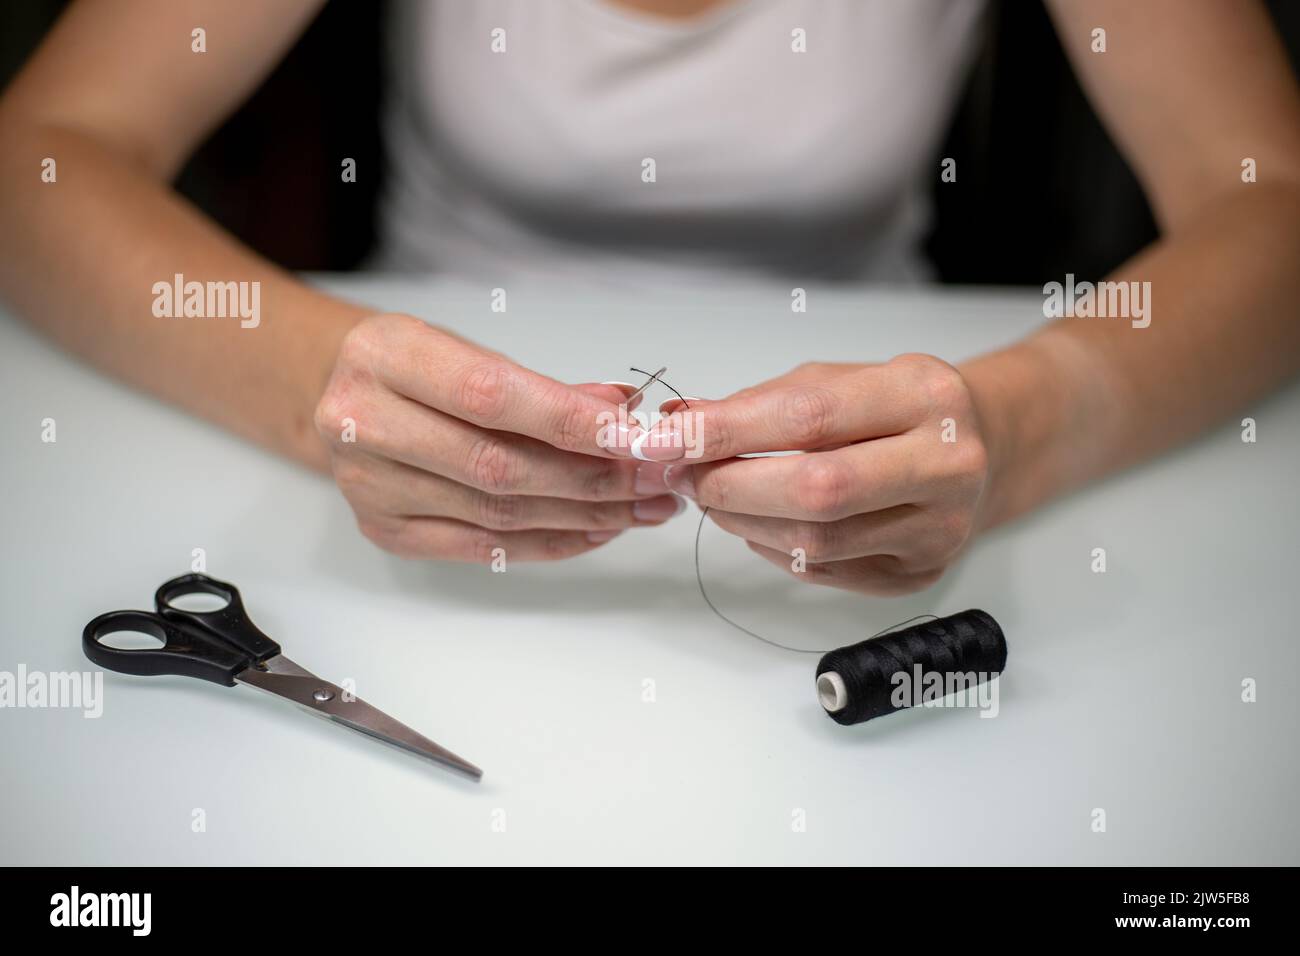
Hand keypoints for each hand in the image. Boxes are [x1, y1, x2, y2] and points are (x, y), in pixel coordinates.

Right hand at [314, 314, 681, 561]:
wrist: (337, 394)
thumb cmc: (414, 368)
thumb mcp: (470, 350)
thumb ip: (544, 385)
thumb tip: (623, 412)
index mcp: (385, 357)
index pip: (490, 396)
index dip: (570, 421)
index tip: (635, 436)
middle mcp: (363, 423)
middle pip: (498, 465)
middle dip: (593, 477)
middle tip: (655, 478)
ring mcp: (369, 486)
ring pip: (498, 513)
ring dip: (584, 514)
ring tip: (642, 505)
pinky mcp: (384, 530)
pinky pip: (484, 547)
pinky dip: (550, 541)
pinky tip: (597, 529)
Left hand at [645, 355, 991, 593]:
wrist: (984, 451)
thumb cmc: (899, 409)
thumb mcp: (839, 380)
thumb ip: (762, 403)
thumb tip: (679, 426)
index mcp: (925, 396)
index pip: (810, 417)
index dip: (727, 432)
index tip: (667, 438)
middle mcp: (945, 465)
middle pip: (817, 490)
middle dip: (731, 485)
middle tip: (683, 475)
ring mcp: (938, 529)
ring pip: (816, 543)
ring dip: (744, 521)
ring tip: (713, 496)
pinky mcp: (919, 575)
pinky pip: (824, 572)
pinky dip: (773, 548)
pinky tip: (759, 522)